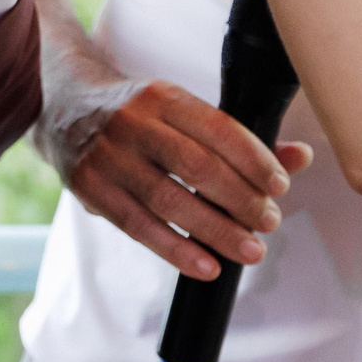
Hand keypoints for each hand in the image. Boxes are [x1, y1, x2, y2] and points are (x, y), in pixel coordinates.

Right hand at [66, 81, 314, 279]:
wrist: (63, 106)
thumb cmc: (138, 113)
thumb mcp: (182, 111)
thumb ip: (239, 137)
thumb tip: (298, 158)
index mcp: (161, 96)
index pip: (218, 129)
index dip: (255, 161)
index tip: (280, 187)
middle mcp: (131, 123)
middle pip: (196, 167)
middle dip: (241, 201)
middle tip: (270, 222)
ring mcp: (107, 157)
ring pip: (168, 200)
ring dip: (216, 231)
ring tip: (250, 250)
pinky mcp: (90, 188)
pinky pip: (137, 226)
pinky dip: (176, 250)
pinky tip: (207, 265)